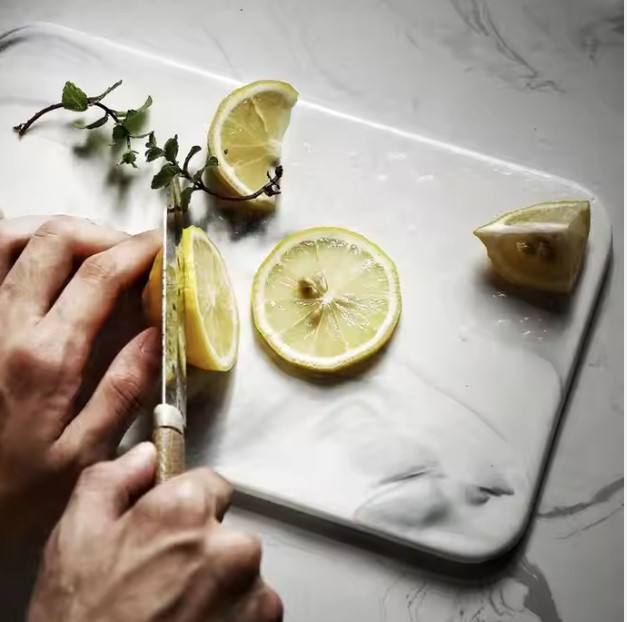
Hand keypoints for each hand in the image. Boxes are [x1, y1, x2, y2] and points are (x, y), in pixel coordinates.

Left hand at [0, 215, 160, 549]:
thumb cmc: (14, 488)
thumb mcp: (82, 454)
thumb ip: (123, 389)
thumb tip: (158, 334)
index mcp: (45, 356)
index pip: (98, 276)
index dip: (137, 251)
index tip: (163, 247)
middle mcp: (5, 323)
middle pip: (55, 240)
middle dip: (103, 233)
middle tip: (132, 254)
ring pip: (10, 235)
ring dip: (59, 231)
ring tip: (91, 251)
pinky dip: (15, 243)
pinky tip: (40, 259)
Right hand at [28, 444, 282, 621]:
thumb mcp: (75, 538)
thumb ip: (112, 480)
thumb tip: (145, 456)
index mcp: (186, 511)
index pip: (212, 484)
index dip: (187, 508)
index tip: (171, 531)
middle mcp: (229, 546)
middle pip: (227, 532)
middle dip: (202, 550)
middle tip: (163, 583)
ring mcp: (252, 591)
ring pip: (242, 573)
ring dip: (218, 588)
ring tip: (175, 613)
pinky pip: (254, 608)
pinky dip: (233, 617)